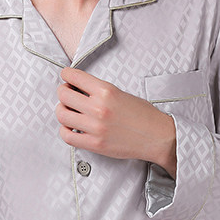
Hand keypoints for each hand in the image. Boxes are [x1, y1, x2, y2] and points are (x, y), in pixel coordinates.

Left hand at [56, 66, 176, 176]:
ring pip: (62, 115)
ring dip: (62, 111)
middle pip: (63, 95)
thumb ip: (98, 90)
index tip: (66, 77)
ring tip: (69, 112)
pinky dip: (65, 131)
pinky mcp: (95, 144)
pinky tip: (72, 128)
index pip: (73, 76)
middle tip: (68, 95)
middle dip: (63, 93)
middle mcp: (98, 108)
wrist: (157, 136)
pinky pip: (67, 136)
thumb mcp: (121, 93)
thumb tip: (77, 87)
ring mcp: (95, 127)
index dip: (66, 75)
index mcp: (106, 91)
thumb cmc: (143, 115)